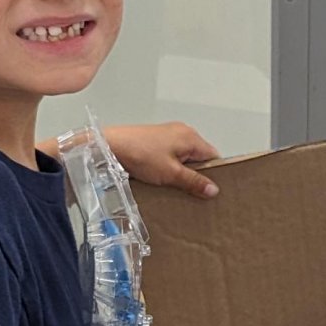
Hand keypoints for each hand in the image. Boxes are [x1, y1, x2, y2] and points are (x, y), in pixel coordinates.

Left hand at [104, 120, 220, 198]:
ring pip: (185, 159)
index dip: (214, 174)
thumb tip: (213, 189)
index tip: (210, 190)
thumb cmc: (139, 154)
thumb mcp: (171, 174)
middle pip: (200, 158)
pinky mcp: (156, 141)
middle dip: (197, 176)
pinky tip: (163, 179)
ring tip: (175, 187)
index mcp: (191, 137)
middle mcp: (182, 133)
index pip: (214, 157)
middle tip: (192, 192)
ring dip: (182, 173)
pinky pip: (173, 157)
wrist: (110, 146)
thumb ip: (194, 182)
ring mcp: (169, 136)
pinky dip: (171, 168)